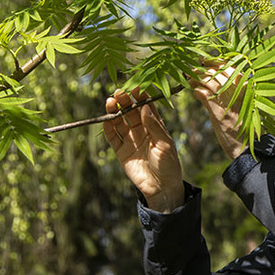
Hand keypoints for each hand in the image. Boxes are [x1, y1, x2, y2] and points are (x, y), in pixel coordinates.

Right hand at [104, 88, 183, 212]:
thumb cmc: (169, 165)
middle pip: (130, 111)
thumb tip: (145, 107)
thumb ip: (154, 126)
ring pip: (119, 121)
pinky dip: (108, 128)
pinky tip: (106, 119)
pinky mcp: (121, 151)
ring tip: (110, 102)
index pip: (146, 106)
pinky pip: (112, 137)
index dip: (140, 96)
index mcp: (155, 125)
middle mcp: (141, 129)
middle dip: (124, 100)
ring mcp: (130, 139)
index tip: (134, 86)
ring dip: (114, 111)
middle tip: (119, 92)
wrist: (161, 188)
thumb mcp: (165, 144)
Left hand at [191, 64, 245, 159]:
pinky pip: (202, 93)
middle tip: (191, 71)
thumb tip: (218, 80)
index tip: (203, 60)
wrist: (247, 146)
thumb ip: (234, 92)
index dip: (213, 61)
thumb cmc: (246, 127)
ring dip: (195, 79)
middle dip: (201, 69)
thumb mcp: (244, 105)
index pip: (228, 65)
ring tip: (190, 82)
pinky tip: (195, 95)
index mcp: (246, 86)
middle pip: (215, 70)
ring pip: (207, 79)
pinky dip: (196, 91)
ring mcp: (227, 98)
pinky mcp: (217, 110)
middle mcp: (238, 89)